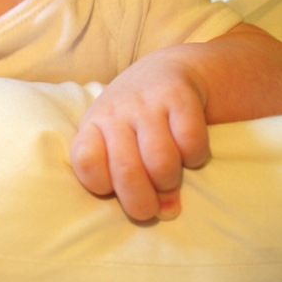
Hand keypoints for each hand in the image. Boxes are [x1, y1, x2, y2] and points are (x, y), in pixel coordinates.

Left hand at [69, 50, 210, 221]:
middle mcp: (116, 110)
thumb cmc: (137, 119)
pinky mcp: (179, 95)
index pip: (86, 162)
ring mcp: (147, 102)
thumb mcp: (119, 141)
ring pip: (160, 162)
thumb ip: (130, 179)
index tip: (114, 188)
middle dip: (142, 202)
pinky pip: (191, 142)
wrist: (169, 69)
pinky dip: (195, 157)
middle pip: (126, 170)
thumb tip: (166, 212)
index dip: (102, 185)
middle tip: (153, 209)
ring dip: (170, 181)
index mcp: (94, 124)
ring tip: (170, 178)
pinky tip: (191, 154)